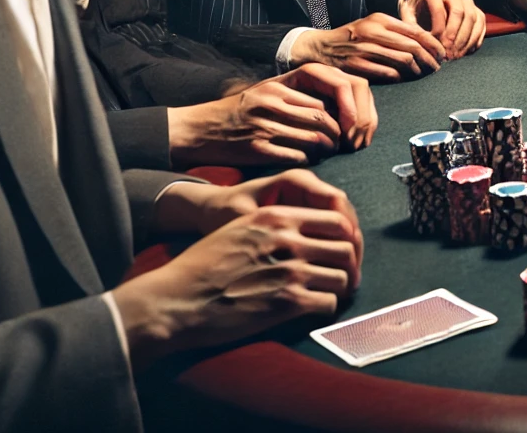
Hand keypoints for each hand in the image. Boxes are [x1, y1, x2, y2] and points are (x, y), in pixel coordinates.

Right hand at [112, 177, 362, 366]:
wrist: (176, 300)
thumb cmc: (201, 268)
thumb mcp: (238, 230)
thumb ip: (273, 228)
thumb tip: (305, 236)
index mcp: (275, 217)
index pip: (336, 218)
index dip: (347, 237)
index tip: (345, 251)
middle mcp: (287, 239)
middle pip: (346, 247)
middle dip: (351, 264)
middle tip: (346, 278)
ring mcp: (289, 270)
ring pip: (342, 277)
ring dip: (340, 289)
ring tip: (330, 295)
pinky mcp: (287, 302)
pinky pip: (329, 303)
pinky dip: (326, 309)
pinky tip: (314, 310)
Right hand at [292, 13, 443, 80]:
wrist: (320, 48)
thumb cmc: (352, 37)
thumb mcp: (372, 26)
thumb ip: (396, 31)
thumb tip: (427, 41)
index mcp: (380, 19)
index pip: (416, 30)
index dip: (433, 44)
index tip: (441, 53)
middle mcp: (373, 32)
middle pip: (413, 46)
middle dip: (429, 59)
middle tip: (437, 68)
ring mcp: (365, 49)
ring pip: (403, 60)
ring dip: (417, 70)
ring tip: (422, 74)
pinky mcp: (358, 66)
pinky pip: (388, 73)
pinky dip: (400, 77)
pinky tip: (404, 79)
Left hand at [401, 0, 485, 59]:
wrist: (425, 6)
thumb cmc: (415, 12)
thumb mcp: (408, 16)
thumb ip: (411, 27)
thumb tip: (423, 44)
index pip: (440, 9)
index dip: (439, 30)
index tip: (435, 47)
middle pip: (460, 13)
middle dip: (455, 36)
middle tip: (449, 54)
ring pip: (473, 18)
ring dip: (466, 40)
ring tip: (456, 56)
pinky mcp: (476, 8)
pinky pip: (481, 24)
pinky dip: (475, 40)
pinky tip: (465, 52)